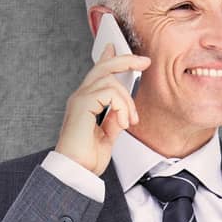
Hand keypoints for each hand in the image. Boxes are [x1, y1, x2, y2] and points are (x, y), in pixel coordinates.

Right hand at [54, 43, 150, 175]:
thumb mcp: (108, 136)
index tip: (122, 50)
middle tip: (144, 62)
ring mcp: (80, 99)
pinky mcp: (82, 105)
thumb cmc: (87, 158)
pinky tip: (123, 122)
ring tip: (130, 120)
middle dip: (126, 60)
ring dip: (127, 101)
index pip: (98, 73)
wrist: (77, 171)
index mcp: (86, 102)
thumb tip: (124, 110)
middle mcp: (81, 97)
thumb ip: (114, 120)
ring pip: (110, 81)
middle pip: (103, 67)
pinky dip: (122, 106)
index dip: (109, 58)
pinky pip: (109, 93)